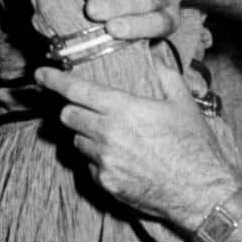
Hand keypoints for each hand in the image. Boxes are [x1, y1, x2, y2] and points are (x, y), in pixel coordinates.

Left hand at [35, 52, 232, 228]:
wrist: (201, 192)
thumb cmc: (195, 146)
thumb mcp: (183, 103)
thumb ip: (164, 72)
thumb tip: (155, 49)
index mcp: (124, 109)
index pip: (76, 90)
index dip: (54, 79)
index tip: (40, 73)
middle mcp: (108, 134)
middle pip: (68, 116)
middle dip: (71, 108)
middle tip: (83, 108)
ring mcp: (104, 161)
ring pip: (76, 141)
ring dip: (84, 135)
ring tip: (107, 135)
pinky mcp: (106, 183)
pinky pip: (89, 165)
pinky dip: (97, 159)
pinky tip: (119, 158)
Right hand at [83, 0, 183, 40]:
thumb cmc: (147, 7)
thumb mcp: (147, 24)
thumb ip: (130, 33)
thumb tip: (102, 39)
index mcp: (169, 17)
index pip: (158, 24)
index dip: (136, 27)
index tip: (110, 28)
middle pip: (148, 1)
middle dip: (118, 6)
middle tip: (91, 10)